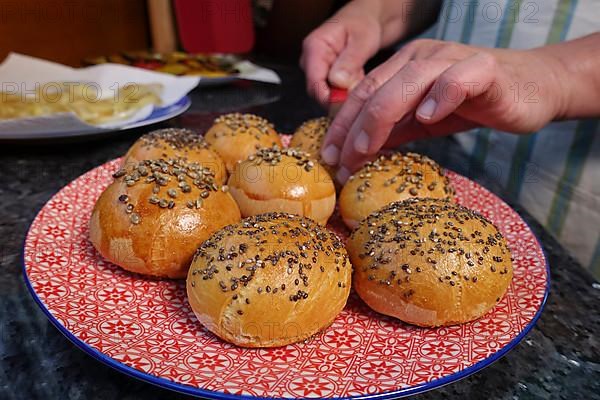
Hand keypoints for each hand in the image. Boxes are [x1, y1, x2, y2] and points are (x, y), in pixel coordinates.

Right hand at [300, 2, 382, 104]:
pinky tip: (358, 80)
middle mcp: (311, 60)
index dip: (329, 99)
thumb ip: (350, 61)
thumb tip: (337, 82)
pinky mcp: (325, 76)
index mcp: (314, 48)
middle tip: (360, 94)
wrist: (367, 20)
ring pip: (326, 94)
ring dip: (345, 94)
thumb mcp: (362, 40)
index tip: (347, 105)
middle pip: (318, 92)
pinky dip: (348, 91)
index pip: (314, 84)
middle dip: (339, 98)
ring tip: (361, 80)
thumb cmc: (363, 24)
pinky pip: (334, 92)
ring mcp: (317, 69)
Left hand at [320, 39, 564, 181]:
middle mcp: (422, 58)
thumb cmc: (477, 104)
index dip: (342, 125)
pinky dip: (439, 97)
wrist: (534, 89)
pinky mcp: (483, 69)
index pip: (363, 94)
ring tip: (366, 149)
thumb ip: (396, 130)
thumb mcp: (427, 121)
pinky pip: (456, 79)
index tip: (329, 157)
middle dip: (353, 128)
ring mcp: (452, 60)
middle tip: (340, 163)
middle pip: (377, 89)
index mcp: (404, 67)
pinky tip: (427, 119)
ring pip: (407, 82)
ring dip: (381, 116)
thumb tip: (359, 151)